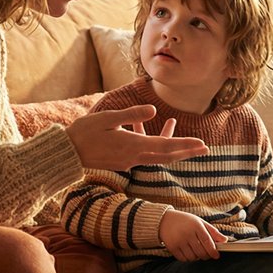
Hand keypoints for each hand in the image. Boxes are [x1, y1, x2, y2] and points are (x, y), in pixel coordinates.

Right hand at [67, 105, 206, 171]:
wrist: (66, 154)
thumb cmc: (85, 132)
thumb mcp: (108, 118)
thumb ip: (131, 114)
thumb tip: (154, 110)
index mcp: (132, 145)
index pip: (165, 145)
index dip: (184, 144)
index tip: (201, 144)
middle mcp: (134, 157)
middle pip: (166, 155)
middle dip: (187, 152)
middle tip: (206, 149)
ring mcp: (128, 161)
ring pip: (158, 156)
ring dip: (175, 151)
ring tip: (190, 147)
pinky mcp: (123, 161)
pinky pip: (146, 154)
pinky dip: (157, 147)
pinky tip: (158, 137)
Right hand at [158, 210, 226, 260]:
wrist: (164, 220)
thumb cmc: (185, 221)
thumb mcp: (199, 222)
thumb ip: (212, 231)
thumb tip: (225, 240)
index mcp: (196, 225)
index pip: (208, 242)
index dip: (213, 251)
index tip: (216, 255)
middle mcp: (187, 233)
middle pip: (201, 252)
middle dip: (206, 255)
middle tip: (207, 254)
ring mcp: (179, 241)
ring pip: (193, 257)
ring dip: (197, 257)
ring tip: (196, 251)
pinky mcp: (172, 247)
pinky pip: (183, 259)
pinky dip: (188, 258)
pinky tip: (188, 252)